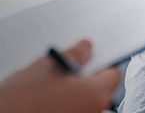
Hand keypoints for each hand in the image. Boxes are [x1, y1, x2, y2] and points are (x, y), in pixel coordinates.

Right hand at [0, 40, 119, 112]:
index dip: (103, 62)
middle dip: (89, 77)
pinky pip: (76, 110)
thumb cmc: (21, 100)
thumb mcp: (49, 65)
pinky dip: (68, 104)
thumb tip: (86, 48)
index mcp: (95, 93)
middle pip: (101, 89)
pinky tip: (49, 99)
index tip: (95, 56)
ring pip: (86, 101)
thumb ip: (75, 54)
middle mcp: (93, 111)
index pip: (113, 73)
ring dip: (76, 92)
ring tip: (54, 85)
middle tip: (70, 68)